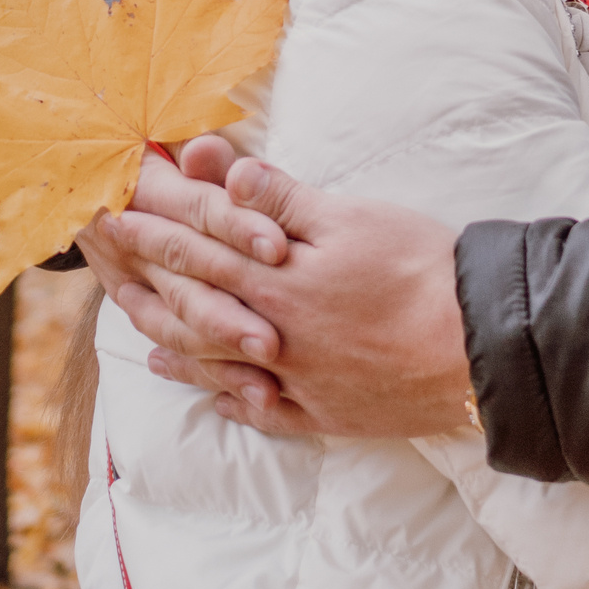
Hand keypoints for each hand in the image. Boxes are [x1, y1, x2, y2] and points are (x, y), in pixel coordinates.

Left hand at [77, 137, 474, 439]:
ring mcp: (299, 381)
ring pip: (222, 366)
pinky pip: (267, 413)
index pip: (198, 253)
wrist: (476, 345)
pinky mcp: (329, 413)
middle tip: (112, 274)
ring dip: (180, 350)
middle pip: (197, 309)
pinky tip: (219, 400)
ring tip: (147, 343)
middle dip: (149, 286)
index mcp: (276, 282)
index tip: (113, 219)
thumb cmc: (420, 270)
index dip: (153, 234)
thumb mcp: (350, 219)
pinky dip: (235, 403)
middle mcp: (274, 336)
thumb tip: (226, 175)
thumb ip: (282, 202)